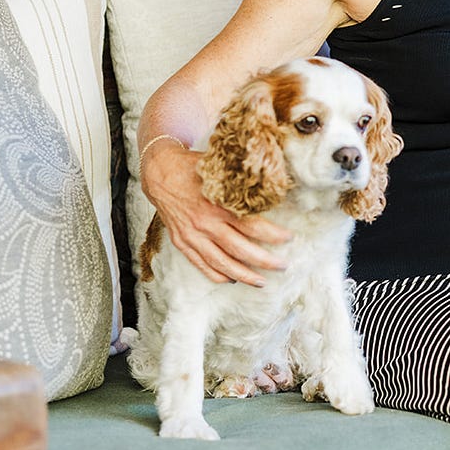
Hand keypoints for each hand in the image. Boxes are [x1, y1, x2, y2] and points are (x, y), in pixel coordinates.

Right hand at [141, 140, 290, 284]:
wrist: (159, 172)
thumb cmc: (193, 166)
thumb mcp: (220, 169)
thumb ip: (242, 181)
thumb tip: (272, 183)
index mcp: (218, 204)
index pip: (252, 225)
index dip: (273, 235)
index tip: (289, 238)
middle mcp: (205, 223)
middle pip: (240, 249)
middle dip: (264, 261)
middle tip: (283, 266)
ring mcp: (192, 236)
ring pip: (221, 263)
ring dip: (243, 275)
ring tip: (261, 282)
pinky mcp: (182, 242)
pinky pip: (200, 264)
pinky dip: (216, 275)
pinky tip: (231, 280)